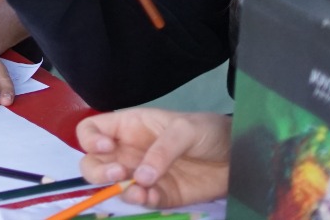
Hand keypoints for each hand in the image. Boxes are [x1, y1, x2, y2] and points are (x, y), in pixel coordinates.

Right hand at [76, 108, 230, 208]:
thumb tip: (140, 177)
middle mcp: (128, 151)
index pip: (91, 131)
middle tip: (119, 173)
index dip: (90, 140)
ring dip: (118, 190)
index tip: (106, 148)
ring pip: (113, 186)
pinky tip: (150, 197)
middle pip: (93, 163)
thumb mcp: (184, 129)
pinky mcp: (161, 195)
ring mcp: (142, 175)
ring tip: (137, 190)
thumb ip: (162, 150)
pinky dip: (141, 202)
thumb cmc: (207, 130)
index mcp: (128, 127)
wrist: (239, 155)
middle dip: (98, 172)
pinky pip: (141, 201)